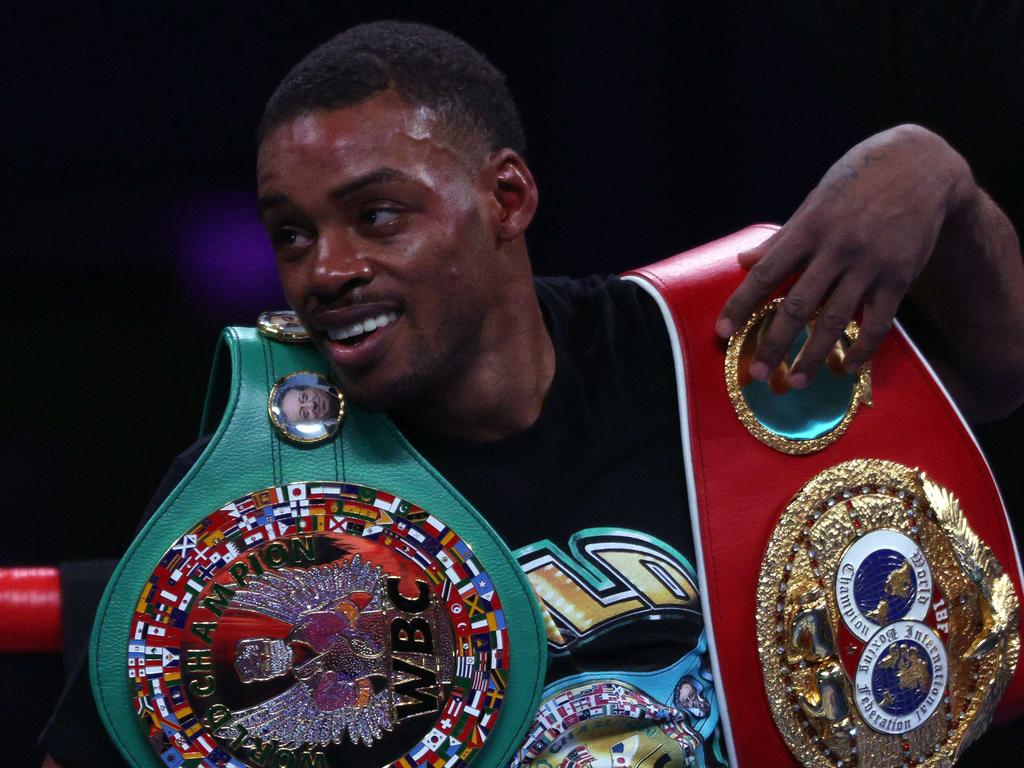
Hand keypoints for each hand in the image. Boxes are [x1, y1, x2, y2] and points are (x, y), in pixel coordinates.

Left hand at [715, 124, 972, 389]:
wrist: (920, 165)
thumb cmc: (857, 182)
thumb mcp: (815, 202)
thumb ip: (781, 238)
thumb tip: (743, 262)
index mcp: (808, 229)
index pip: (765, 274)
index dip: (741, 304)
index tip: (722, 332)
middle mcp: (836, 249)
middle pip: (797, 306)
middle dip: (774, 343)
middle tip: (758, 373)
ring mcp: (869, 265)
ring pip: (835, 320)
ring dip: (814, 356)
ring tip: (797, 382)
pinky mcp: (899, 277)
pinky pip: (877, 322)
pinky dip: (861, 349)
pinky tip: (846, 369)